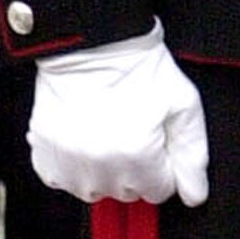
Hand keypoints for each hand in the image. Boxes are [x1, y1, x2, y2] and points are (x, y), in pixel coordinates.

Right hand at [29, 26, 209, 205]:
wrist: (92, 43)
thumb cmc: (139, 68)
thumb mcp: (183, 104)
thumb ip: (192, 155)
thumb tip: (194, 195)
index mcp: (137, 154)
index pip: (159, 190)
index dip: (163, 165)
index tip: (156, 140)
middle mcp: (100, 164)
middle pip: (128, 192)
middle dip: (136, 169)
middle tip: (131, 129)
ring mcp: (69, 161)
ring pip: (95, 190)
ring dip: (103, 171)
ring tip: (106, 134)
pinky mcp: (44, 153)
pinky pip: (62, 180)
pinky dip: (73, 167)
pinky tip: (83, 139)